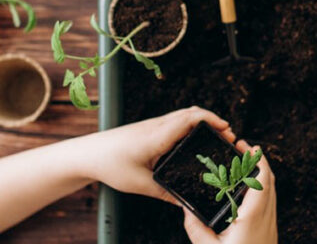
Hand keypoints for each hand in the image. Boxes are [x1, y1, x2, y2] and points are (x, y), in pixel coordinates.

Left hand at [84, 106, 235, 203]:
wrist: (87, 154)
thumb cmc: (110, 164)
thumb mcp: (140, 184)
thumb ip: (166, 193)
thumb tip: (186, 202)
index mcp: (157, 136)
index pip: (190, 119)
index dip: (211, 120)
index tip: (227, 129)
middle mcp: (157, 126)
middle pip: (191, 113)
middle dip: (213, 121)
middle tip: (228, 136)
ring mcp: (153, 125)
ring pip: (183, 116)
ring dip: (202, 122)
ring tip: (216, 137)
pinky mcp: (149, 129)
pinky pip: (175, 122)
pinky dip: (190, 126)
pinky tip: (194, 141)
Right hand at [182, 140, 277, 243]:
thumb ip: (195, 227)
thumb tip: (187, 209)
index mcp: (252, 217)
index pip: (262, 181)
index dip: (258, 160)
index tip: (249, 147)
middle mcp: (265, 217)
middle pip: (269, 181)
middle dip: (258, 161)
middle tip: (242, 150)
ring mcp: (270, 224)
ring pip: (270, 191)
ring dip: (260, 175)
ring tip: (242, 166)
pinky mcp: (269, 230)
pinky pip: (268, 202)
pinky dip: (260, 189)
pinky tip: (245, 189)